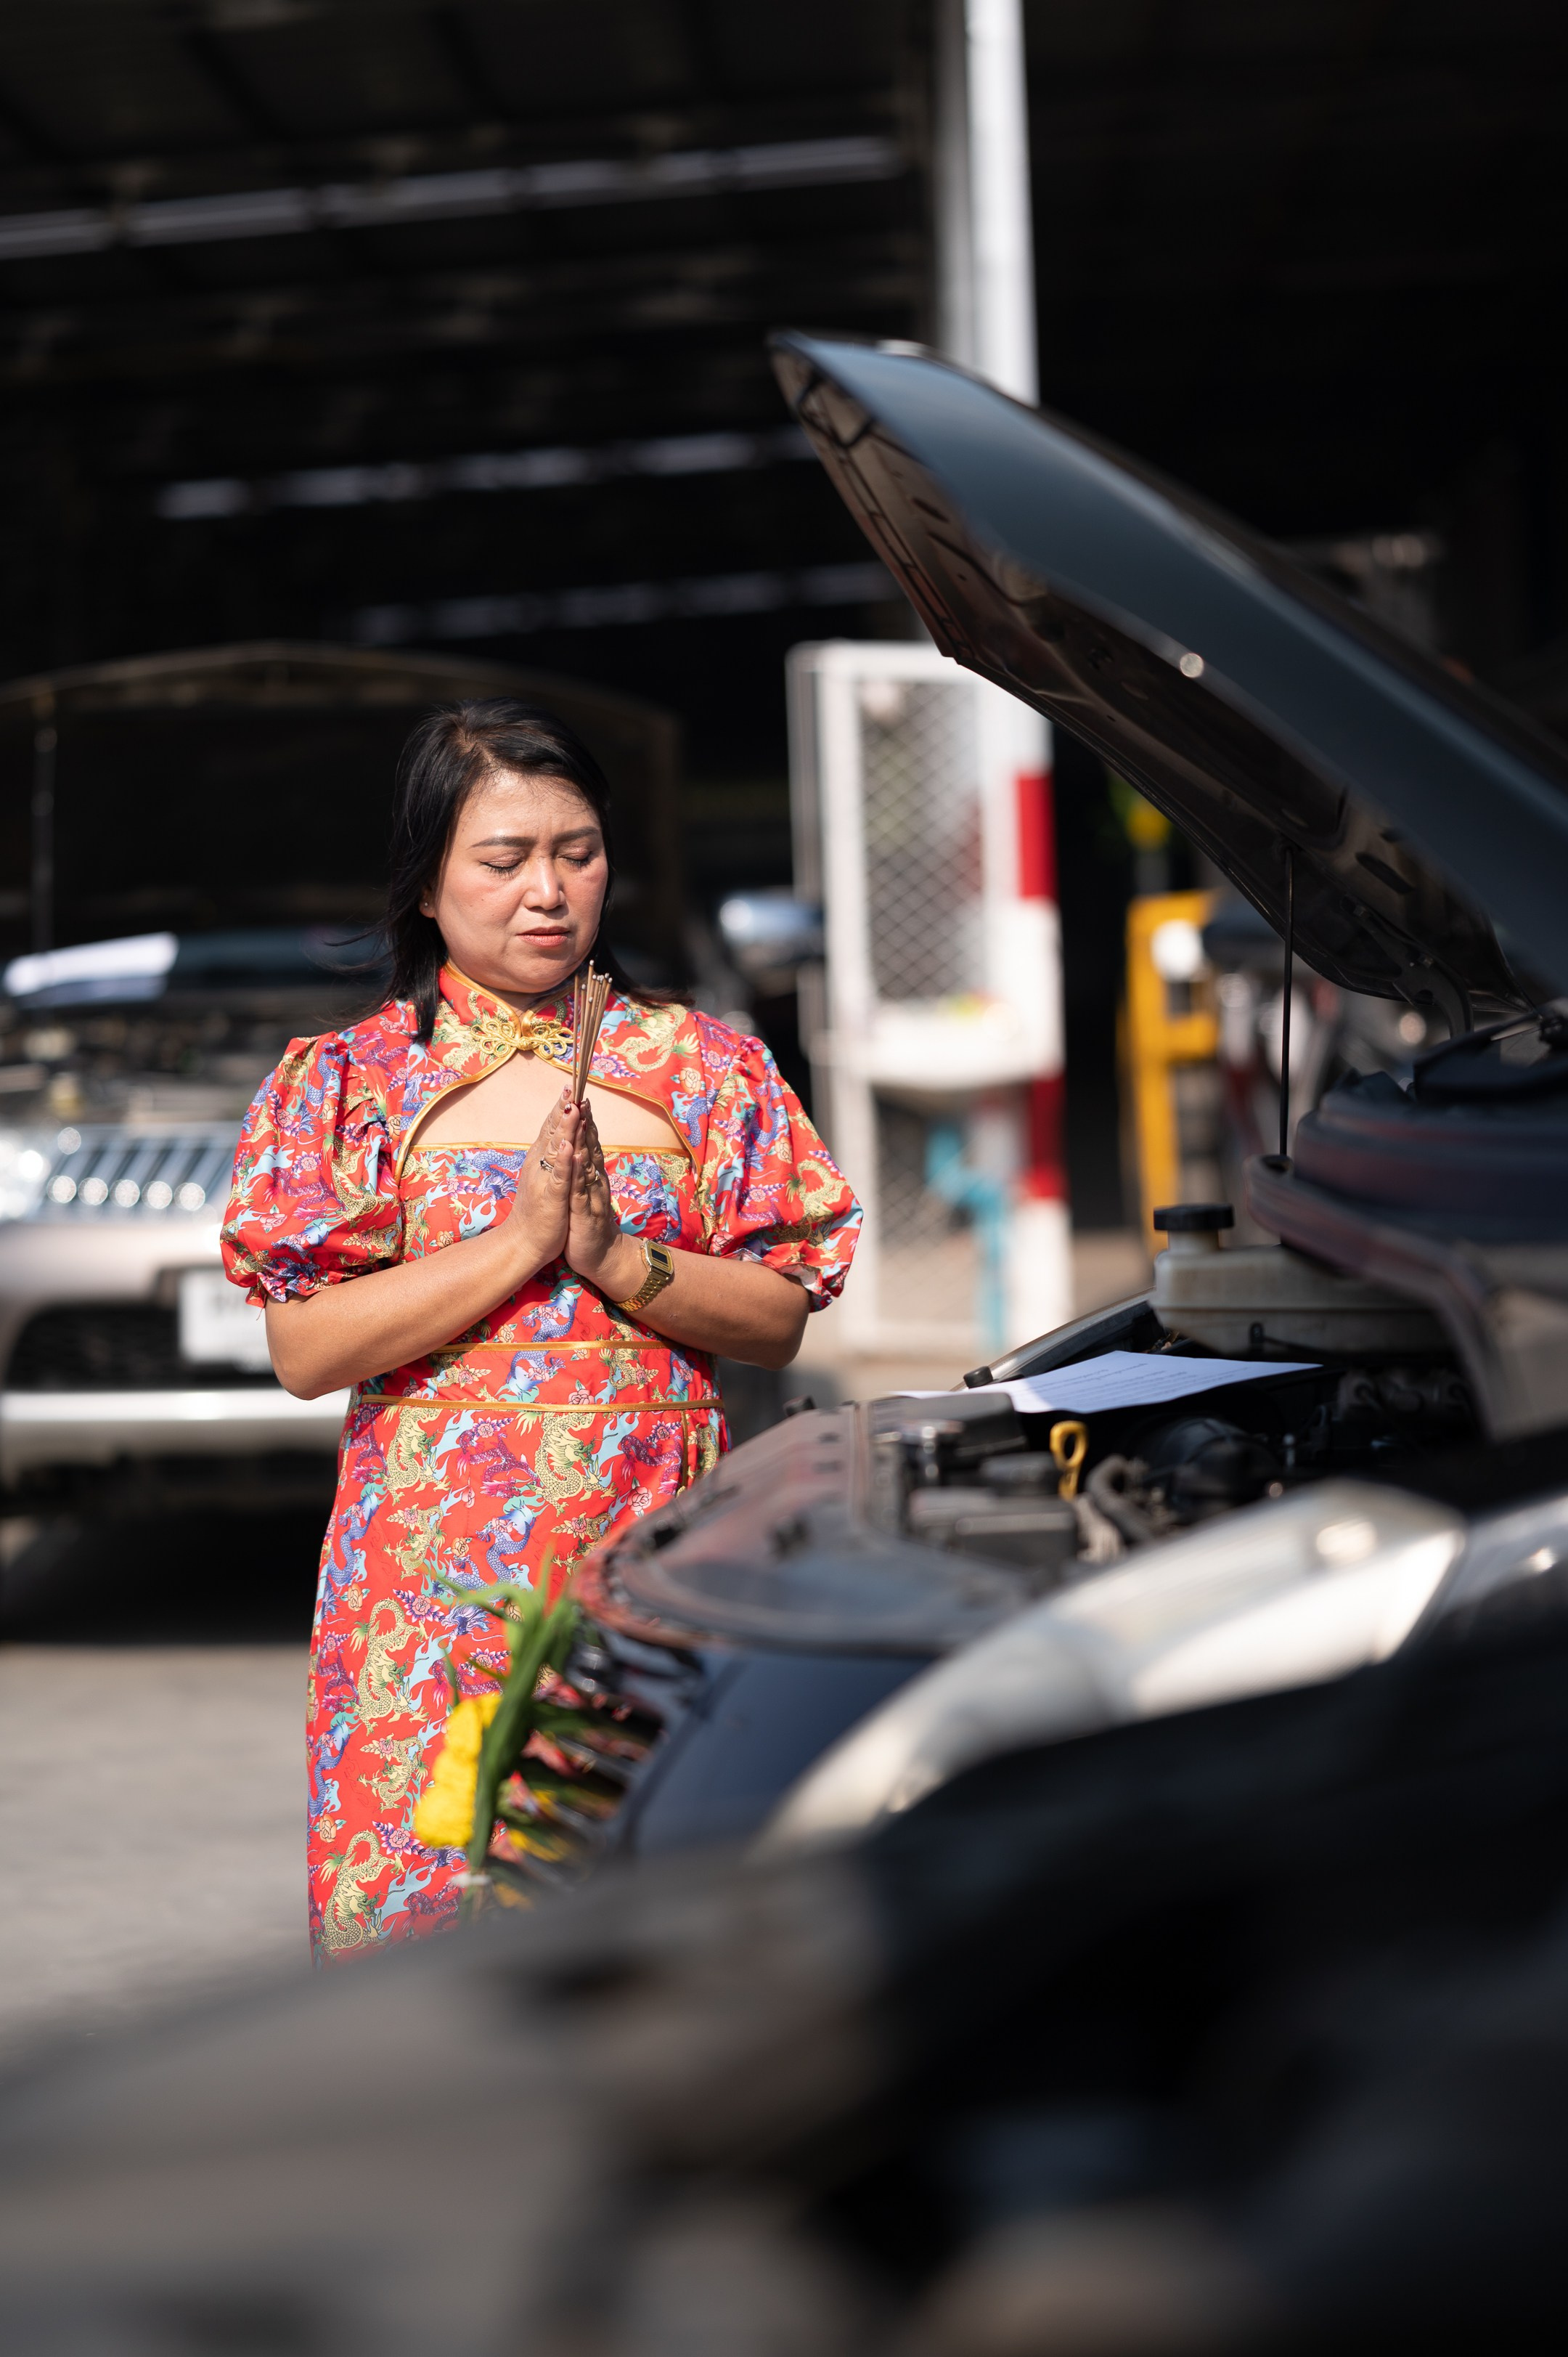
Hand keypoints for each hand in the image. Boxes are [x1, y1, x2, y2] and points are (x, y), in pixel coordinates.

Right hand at [501, 1085, 576, 1273]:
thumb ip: (550, 1155)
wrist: (525, 1242)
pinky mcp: (553, 1198)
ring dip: (564, 1128)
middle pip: (553, 1132)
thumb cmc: (538, 1209)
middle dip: (563, 1109)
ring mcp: (546, 1180)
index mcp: (542, 1159)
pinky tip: (569, 1147)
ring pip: (557, 1150)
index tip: (571, 1086)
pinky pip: (559, 1177)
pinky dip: (564, 1161)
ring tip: (572, 1107)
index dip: (561, 1107)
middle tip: (571, 1086)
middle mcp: (541, 1165)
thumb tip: (557, 1135)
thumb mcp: (546, 1176)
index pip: (552, 1128)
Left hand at [564, 1098, 642, 1298]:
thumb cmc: (587, 1221)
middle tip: (580, 1093)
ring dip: (583, 1139)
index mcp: (590, 1173)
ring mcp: (591, 1194)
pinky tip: (575, 1157)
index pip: (586, 1140)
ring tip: (579, 1117)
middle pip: (589, 1144)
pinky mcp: (585, 1212)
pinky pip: (581, 1189)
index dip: (582, 1117)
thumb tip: (579, 1144)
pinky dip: (578, 1172)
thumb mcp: (583, 1189)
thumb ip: (583, 1167)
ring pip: (587, 1163)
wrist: (601, 1255)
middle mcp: (594, 1179)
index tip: (577, 1091)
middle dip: (584, 1119)